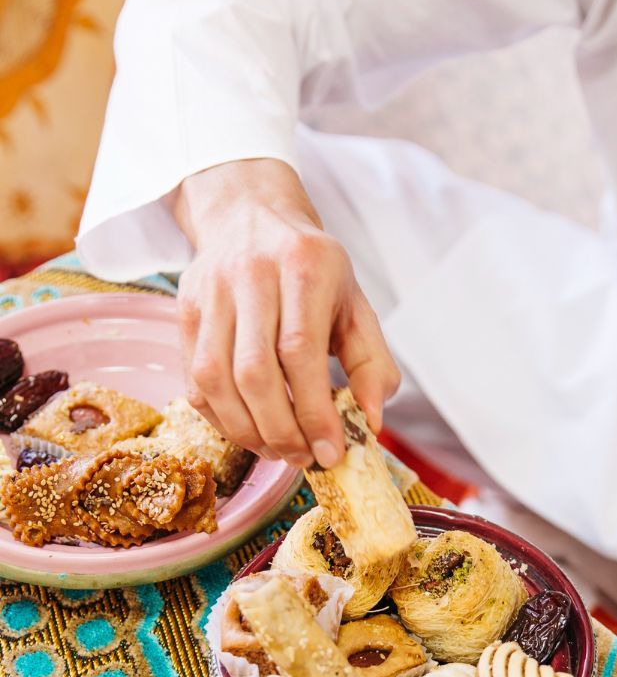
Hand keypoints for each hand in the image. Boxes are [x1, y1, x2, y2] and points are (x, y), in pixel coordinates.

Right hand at [173, 158, 400, 463]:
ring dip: (246, 430)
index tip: (330, 452)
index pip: (301, 352)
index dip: (314, 412)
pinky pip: (194, 379)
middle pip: (254, 372)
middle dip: (280, 429)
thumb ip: (371, 363)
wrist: (251, 218)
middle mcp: (251, 275)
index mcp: (303, 267)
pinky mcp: (185, 311)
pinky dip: (220, 417)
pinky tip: (247, 430)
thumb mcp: (355, 305)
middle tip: (302, 458)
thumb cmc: (312, 271)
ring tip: (276, 451)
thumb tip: (372, 422)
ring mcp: (211, 292)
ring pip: (216, 379)